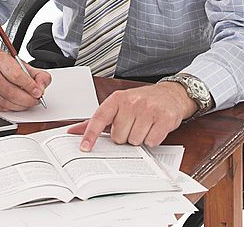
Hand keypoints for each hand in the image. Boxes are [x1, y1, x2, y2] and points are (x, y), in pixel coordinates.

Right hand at [0, 42, 50, 110]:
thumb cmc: (2, 64)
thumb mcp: (22, 64)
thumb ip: (37, 74)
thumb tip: (41, 88)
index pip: (16, 75)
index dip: (29, 86)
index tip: (38, 92)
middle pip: (10, 92)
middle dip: (26, 100)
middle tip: (35, 100)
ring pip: (3, 102)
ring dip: (19, 106)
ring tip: (27, 103)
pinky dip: (9, 109)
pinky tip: (15, 104)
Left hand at [67, 81, 197, 150]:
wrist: (170, 94)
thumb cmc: (141, 101)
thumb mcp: (119, 105)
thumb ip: (97, 119)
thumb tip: (74, 131)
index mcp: (117, 98)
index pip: (100, 118)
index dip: (91, 134)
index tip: (84, 148)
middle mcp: (132, 102)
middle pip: (119, 137)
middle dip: (125, 136)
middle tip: (132, 125)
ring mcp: (148, 110)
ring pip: (135, 141)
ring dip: (139, 138)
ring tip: (144, 126)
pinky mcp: (163, 119)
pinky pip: (151, 142)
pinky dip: (152, 140)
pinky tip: (153, 128)